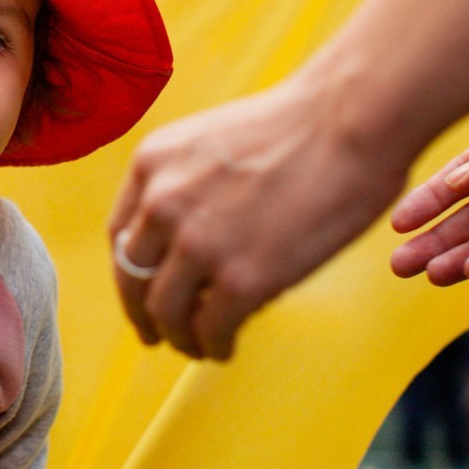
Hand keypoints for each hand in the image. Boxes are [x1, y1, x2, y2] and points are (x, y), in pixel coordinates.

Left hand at [108, 77, 412, 361]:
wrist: (350, 120)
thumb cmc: (301, 125)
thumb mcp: (213, 142)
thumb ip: (187, 185)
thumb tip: (189, 238)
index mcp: (153, 164)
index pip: (119, 234)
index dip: (129, 270)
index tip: (140, 289)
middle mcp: (162, 204)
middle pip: (132, 279)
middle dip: (141, 314)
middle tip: (154, 333)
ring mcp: (198, 245)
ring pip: (166, 312)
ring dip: (179, 336)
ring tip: (196, 345)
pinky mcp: (240, 280)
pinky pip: (211, 329)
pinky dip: (214, 346)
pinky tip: (225, 348)